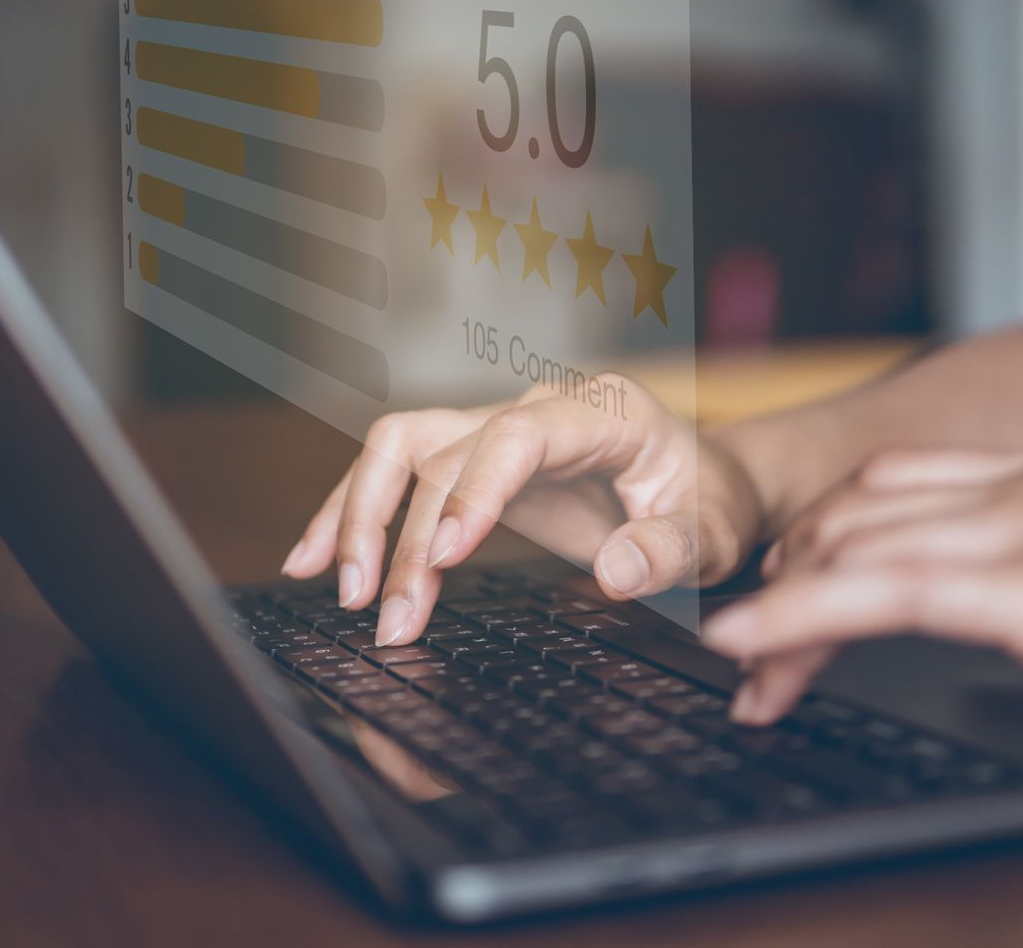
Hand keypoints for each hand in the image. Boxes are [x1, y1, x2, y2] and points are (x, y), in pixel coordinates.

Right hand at [280, 375, 765, 647]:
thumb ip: (668, 551)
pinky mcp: (473, 459)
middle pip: (445, 450)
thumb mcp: (710, 536)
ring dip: (359, 514)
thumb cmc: (708, 506)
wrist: (705, 486)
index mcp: (602, 412)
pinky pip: (399, 470)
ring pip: (401, 446)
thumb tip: (615, 573)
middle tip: (390, 616)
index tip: (444, 557)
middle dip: (407, 534)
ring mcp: (498, 428)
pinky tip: (312, 559)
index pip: (518, 437)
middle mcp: (538, 408)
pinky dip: (353, 511)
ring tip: (342, 591)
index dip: (473, 491)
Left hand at [706, 444, 1022, 798]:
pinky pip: (887, 592)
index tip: (791, 586)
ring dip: (779, 603)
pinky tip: (753, 647)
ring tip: (733, 652)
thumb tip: (1019, 616)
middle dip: (792, 568)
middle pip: (866, 506)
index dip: (833, 533)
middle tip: (750, 634)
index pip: (908, 485)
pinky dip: (801, 617)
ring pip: (861, 543)